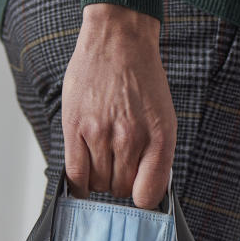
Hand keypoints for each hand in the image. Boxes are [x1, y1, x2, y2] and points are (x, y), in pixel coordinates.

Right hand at [61, 3, 176, 208]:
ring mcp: (101, 132)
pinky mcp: (76, 126)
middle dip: (120, 186)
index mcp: (159, 137)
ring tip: (103, 162)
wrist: (118, 40)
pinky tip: (84, 180)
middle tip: (118, 171)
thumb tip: (147, 191)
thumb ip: (158, 155)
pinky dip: (80, 184)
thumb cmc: (142, 79)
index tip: (137, 196)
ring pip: (98, 184)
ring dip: (100, 180)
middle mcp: (131, 137)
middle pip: (121, 190)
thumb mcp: (164, 117)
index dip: (142, 199)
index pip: (148, 194)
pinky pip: (75, 173)